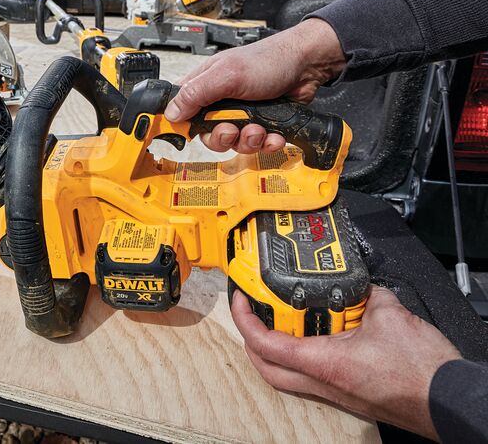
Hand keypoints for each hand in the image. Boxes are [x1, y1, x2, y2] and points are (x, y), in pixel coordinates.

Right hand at [164, 18, 345, 152]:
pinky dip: (267, 143)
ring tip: (260, 129)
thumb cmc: (268, 61)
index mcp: (205, 86)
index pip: (182, 110)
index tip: (190, 134)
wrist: (307, 66)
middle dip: (223, 137)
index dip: (183, 125)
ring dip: (248, 141)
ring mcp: (242, 115)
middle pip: (208, 135)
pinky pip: (257, 145)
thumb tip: (171, 113)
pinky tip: (274, 135)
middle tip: (233, 129)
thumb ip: (197, 94)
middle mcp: (221, 102)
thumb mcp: (227, 75)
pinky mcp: (261, 124)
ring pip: (234, 143)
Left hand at [232, 286, 460, 439]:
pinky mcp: (350, 394)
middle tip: (253, 314)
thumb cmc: (422, 373)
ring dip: (277, 349)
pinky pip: (313, 375)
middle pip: (267, 367)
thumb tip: (363, 288)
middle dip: (251, 340)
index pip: (265, 343)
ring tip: (283, 321)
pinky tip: (321, 335)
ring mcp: (335, 392)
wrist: (448, 400)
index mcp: (324, 362)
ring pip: (288, 375)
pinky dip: (306, 354)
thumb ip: (368, 295)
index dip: (245, 319)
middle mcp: (324, 382)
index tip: (241, 300)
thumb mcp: (391, 316)